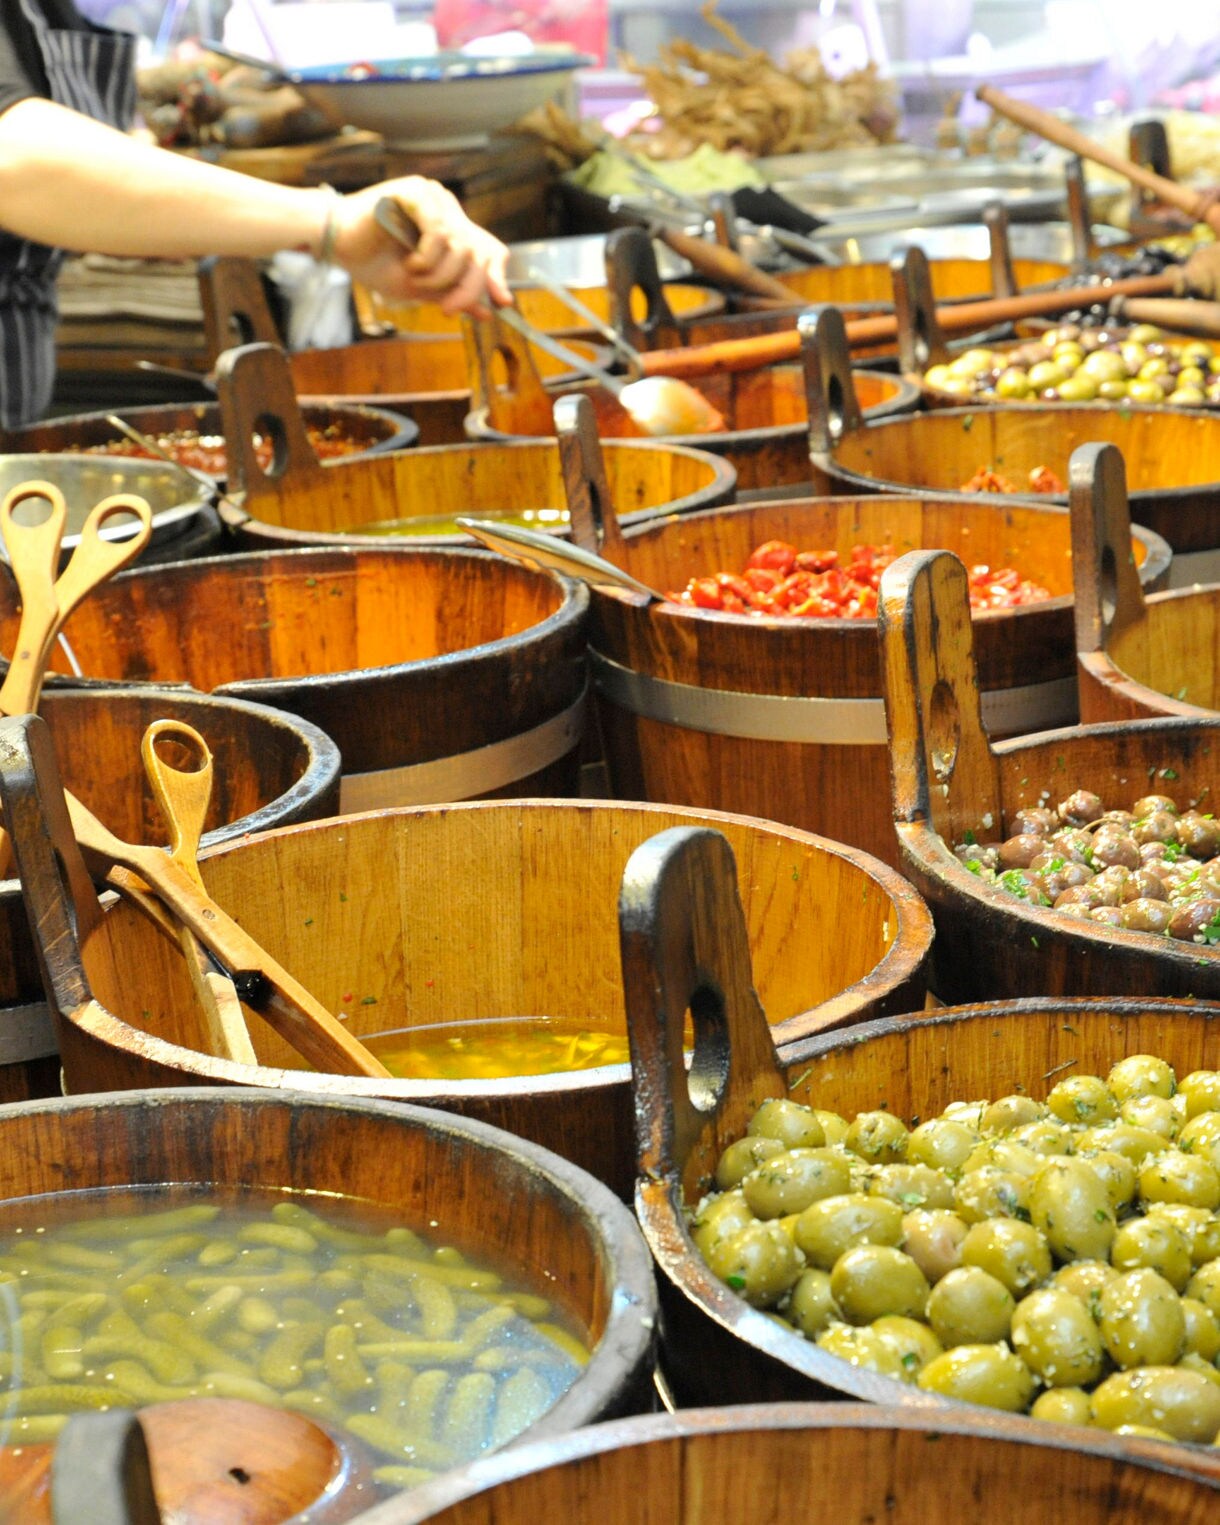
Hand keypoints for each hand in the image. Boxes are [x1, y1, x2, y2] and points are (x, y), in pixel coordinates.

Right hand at [331, 175, 510, 315]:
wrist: (336, 245)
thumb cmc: (372, 262)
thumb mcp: (420, 287)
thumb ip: (452, 293)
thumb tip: (488, 310)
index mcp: (451, 228)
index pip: (490, 249)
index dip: (498, 276)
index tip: (502, 302)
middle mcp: (446, 209)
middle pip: (478, 253)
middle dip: (466, 289)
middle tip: (447, 309)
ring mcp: (432, 197)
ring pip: (460, 245)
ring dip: (439, 274)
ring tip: (414, 276)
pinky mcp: (416, 191)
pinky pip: (440, 231)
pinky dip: (428, 256)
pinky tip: (411, 262)